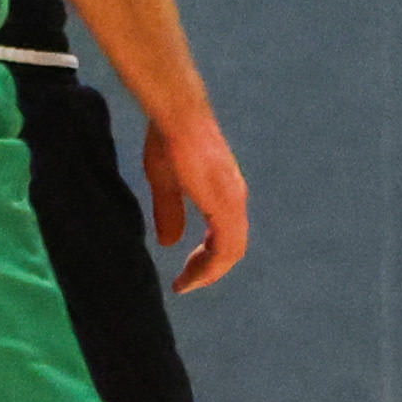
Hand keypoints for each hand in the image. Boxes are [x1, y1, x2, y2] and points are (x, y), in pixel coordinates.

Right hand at [143, 109, 251, 292]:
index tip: (185, 275)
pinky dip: (211, 265)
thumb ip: (170, 212)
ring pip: (231, 250)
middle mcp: (235, 200)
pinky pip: (226, 246)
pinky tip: (193, 274)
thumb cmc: (170, 141)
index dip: (207, 260)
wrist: (177, 117)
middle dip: (208, 271)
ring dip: (210, 272)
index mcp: (224, 195)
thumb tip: (170, 242)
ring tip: (186, 284)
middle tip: (185, 284)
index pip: (225, 238)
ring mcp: (233, 201)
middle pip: (231, 248)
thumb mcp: (166, 182)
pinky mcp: (225, 204)